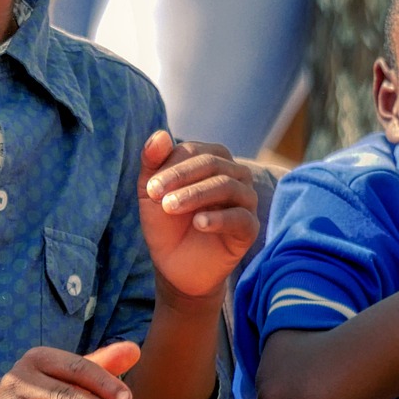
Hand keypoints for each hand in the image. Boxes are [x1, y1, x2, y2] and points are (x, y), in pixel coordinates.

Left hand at [139, 130, 259, 301]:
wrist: (174, 265)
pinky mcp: (249, 228)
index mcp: (210, 160)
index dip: (171, 165)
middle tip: (155, 195)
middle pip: (212, 164)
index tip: (149, 188)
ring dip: (196, 194)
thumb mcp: (150, 192)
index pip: (194, 150)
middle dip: (180, 176)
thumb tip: (160, 134)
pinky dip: (219, 218)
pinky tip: (198, 223)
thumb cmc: (164, 222)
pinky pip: (241, 217)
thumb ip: (153, 163)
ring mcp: (245, 201)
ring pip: (227, 186)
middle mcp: (233, 175)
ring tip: (170, 207)